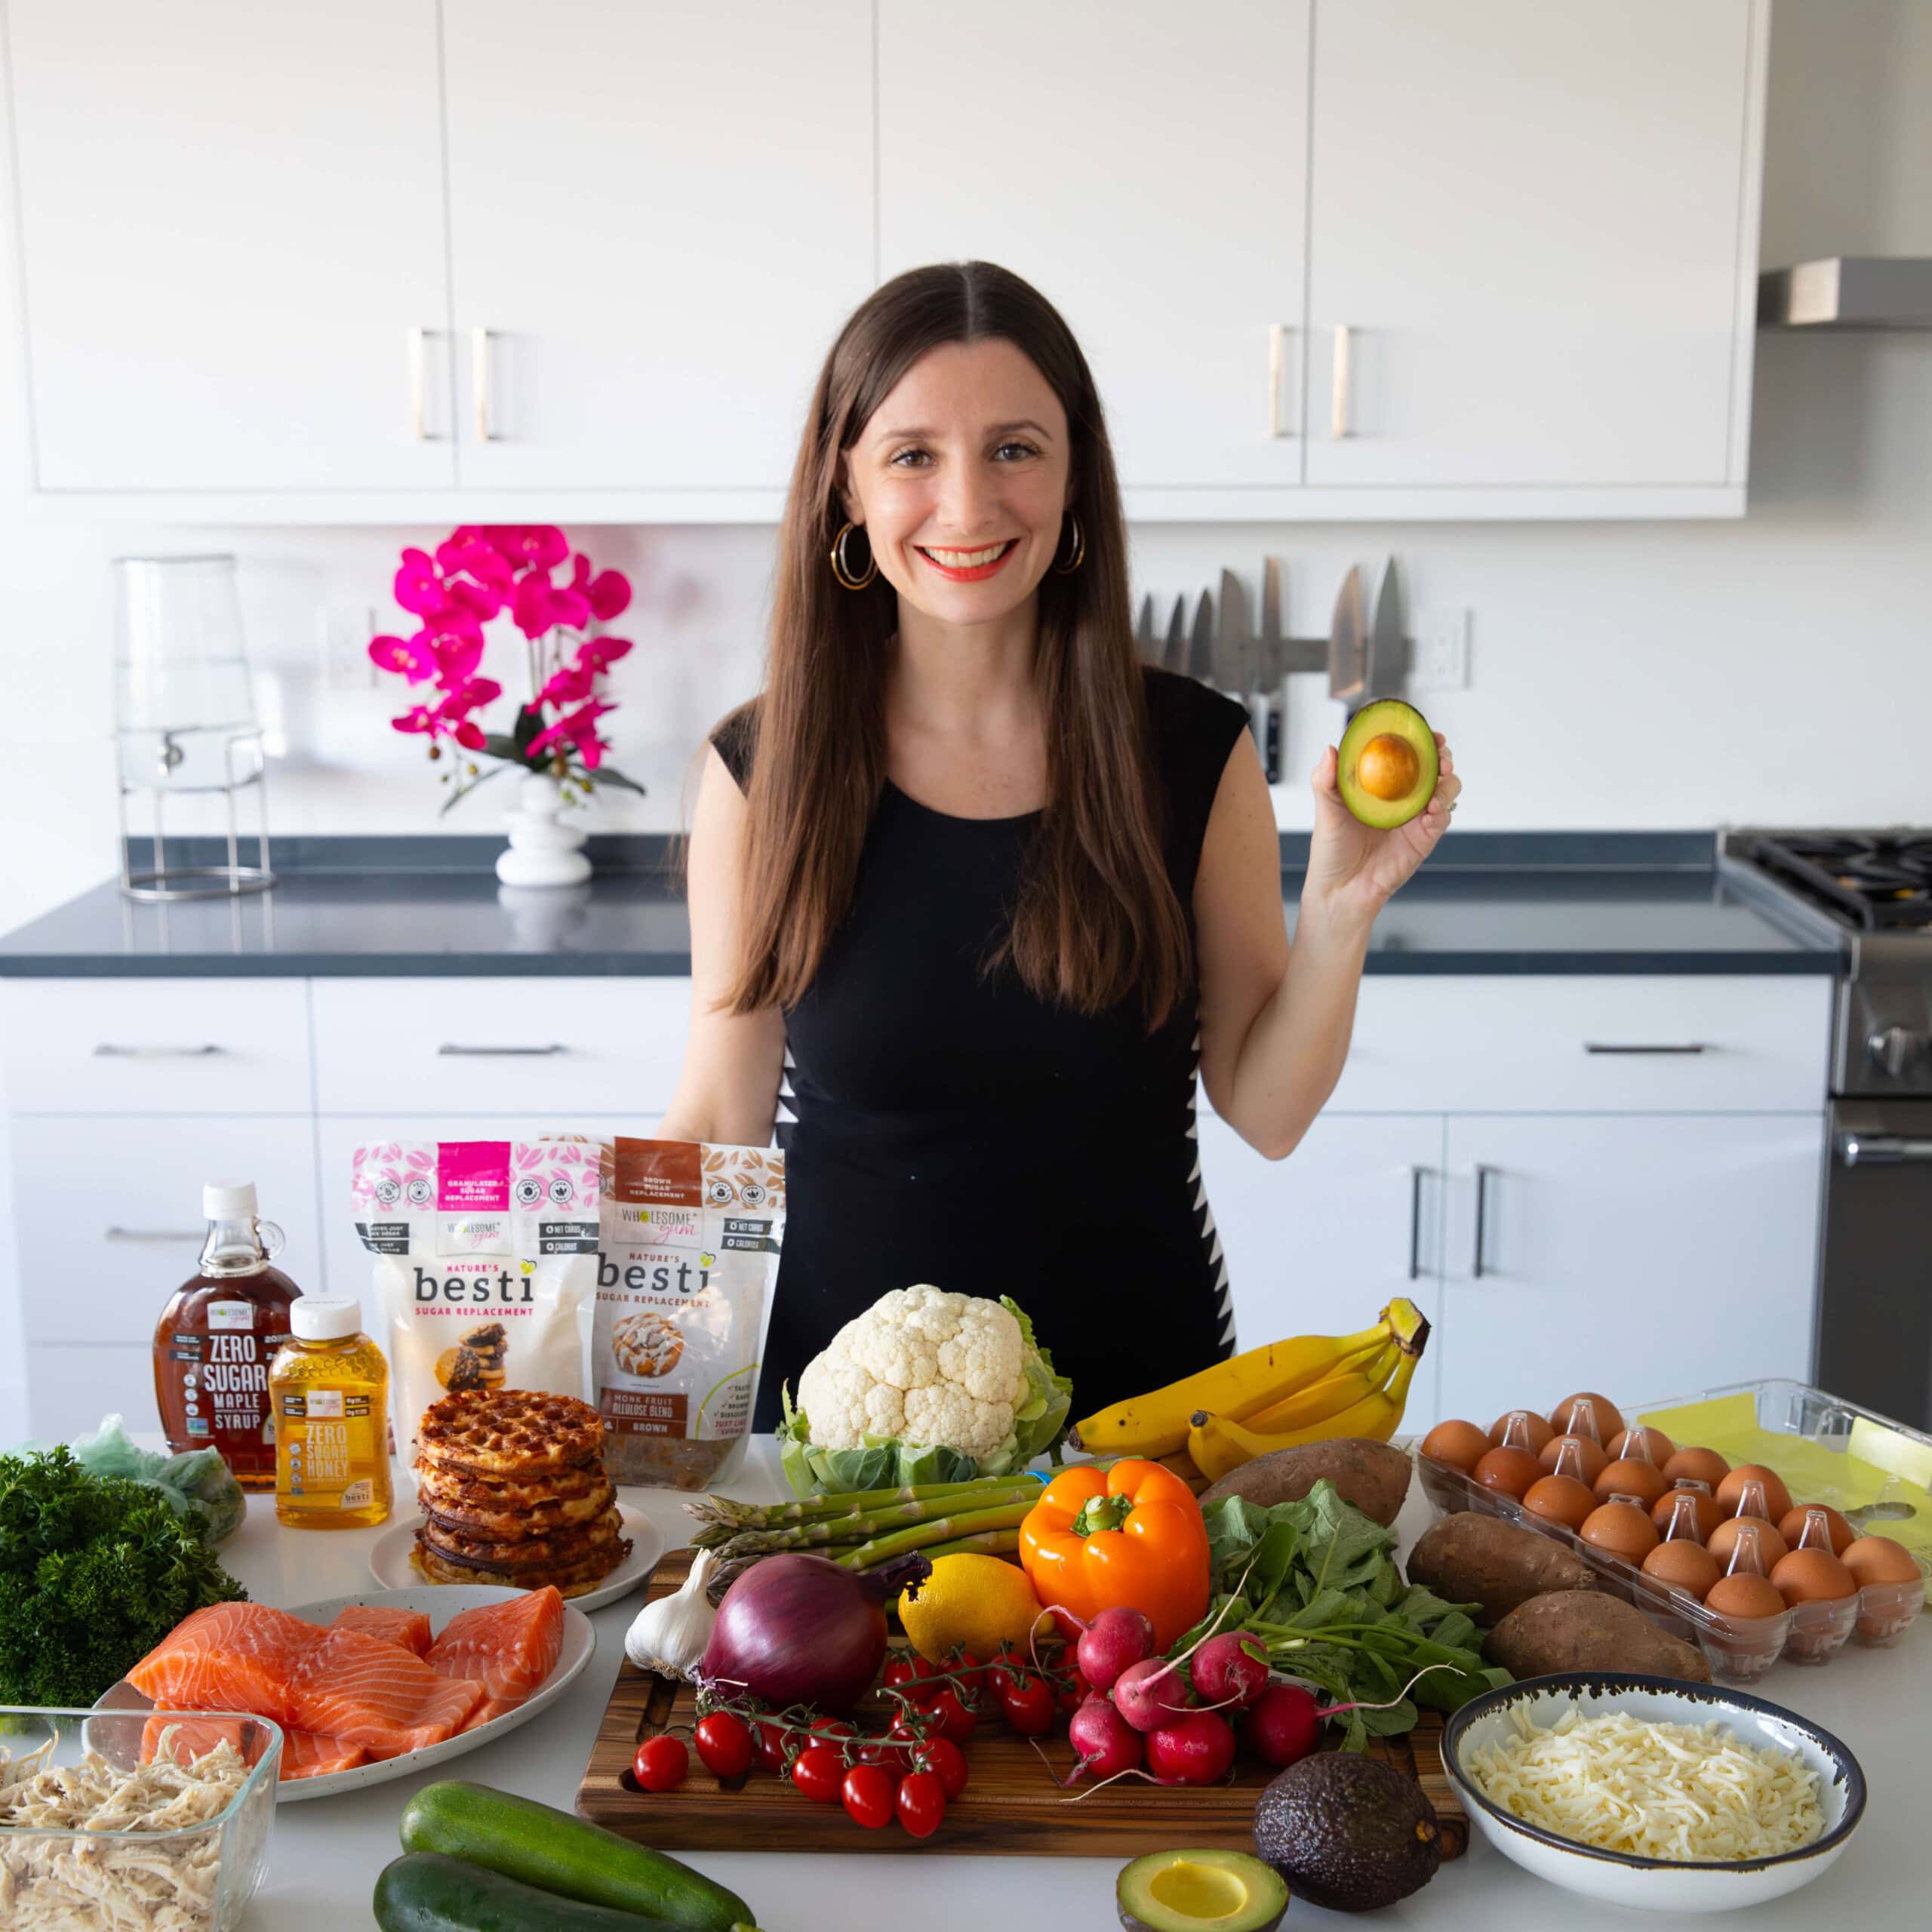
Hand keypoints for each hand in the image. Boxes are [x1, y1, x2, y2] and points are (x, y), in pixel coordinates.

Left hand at [1303, 733, 1460, 923]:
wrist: (1340, 890)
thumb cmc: (1331, 850)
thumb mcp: (1325, 810)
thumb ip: (1325, 780)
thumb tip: (1330, 750)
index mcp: (1381, 784)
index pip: (1407, 754)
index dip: (1420, 740)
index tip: (1425, 732)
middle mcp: (1402, 798)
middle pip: (1434, 768)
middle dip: (1442, 757)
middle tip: (1439, 756)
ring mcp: (1415, 817)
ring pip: (1446, 789)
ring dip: (1448, 782)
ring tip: (1438, 784)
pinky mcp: (1424, 838)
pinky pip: (1442, 818)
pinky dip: (1443, 809)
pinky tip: (1433, 807)